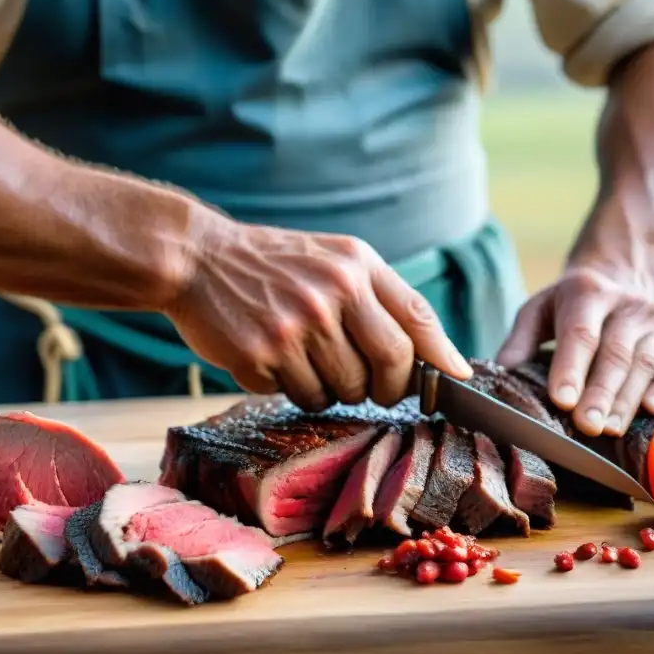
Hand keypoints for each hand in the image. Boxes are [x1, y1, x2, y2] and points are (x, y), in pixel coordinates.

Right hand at [163, 216, 472, 410]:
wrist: (197, 258)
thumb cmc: (274, 264)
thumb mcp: (335, 258)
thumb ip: (385, 298)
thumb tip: (442, 357)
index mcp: (355, 266)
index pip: (416, 318)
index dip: (441, 357)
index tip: (455, 382)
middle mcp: (331, 293)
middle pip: (390, 366)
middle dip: (388, 387)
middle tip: (372, 387)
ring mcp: (295, 326)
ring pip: (343, 390)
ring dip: (331, 388)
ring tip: (305, 357)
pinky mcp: (261, 356)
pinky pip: (299, 396)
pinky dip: (291, 387)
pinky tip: (273, 358)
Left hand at [495, 267, 653, 436]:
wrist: (621, 276)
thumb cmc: (570, 306)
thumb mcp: (539, 310)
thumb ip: (520, 340)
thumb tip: (502, 372)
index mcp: (586, 294)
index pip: (580, 334)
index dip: (571, 368)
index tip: (561, 400)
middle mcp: (625, 306)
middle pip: (614, 354)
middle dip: (600, 393)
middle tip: (587, 427)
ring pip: (644, 364)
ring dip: (628, 400)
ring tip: (610, 429)